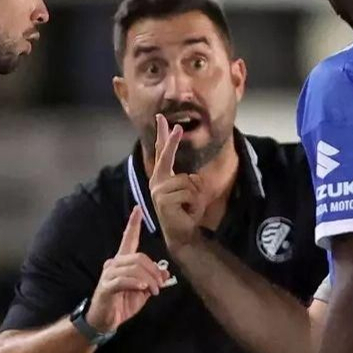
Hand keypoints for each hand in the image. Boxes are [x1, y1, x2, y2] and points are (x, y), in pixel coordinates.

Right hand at [86, 205, 168, 334]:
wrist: (104, 321)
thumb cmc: (122, 304)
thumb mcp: (143, 292)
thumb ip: (153, 281)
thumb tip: (166, 273)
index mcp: (123, 262)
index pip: (129, 239)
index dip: (133, 224)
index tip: (138, 209)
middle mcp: (114, 264)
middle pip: (139, 257)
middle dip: (154, 271)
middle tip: (160, 286)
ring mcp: (109, 274)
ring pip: (134, 268)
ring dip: (148, 280)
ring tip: (153, 291)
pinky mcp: (106, 286)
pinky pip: (123, 280)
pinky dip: (136, 283)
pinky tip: (142, 289)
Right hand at [150, 113, 205, 251]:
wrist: (182, 233)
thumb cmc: (186, 212)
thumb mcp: (190, 192)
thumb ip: (189, 180)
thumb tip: (192, 176)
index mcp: (162, 177)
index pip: (162, 152)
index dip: (163, 135)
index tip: (161, 118)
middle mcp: (157, 181)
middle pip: (166, 156)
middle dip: (171, 140)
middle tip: (176, 126)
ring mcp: (158, 190)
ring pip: (188, 180)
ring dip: (196, 194)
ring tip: (189, 206)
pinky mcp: (163, 199)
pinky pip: (188, 191)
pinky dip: (194, 202)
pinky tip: (188, 211)